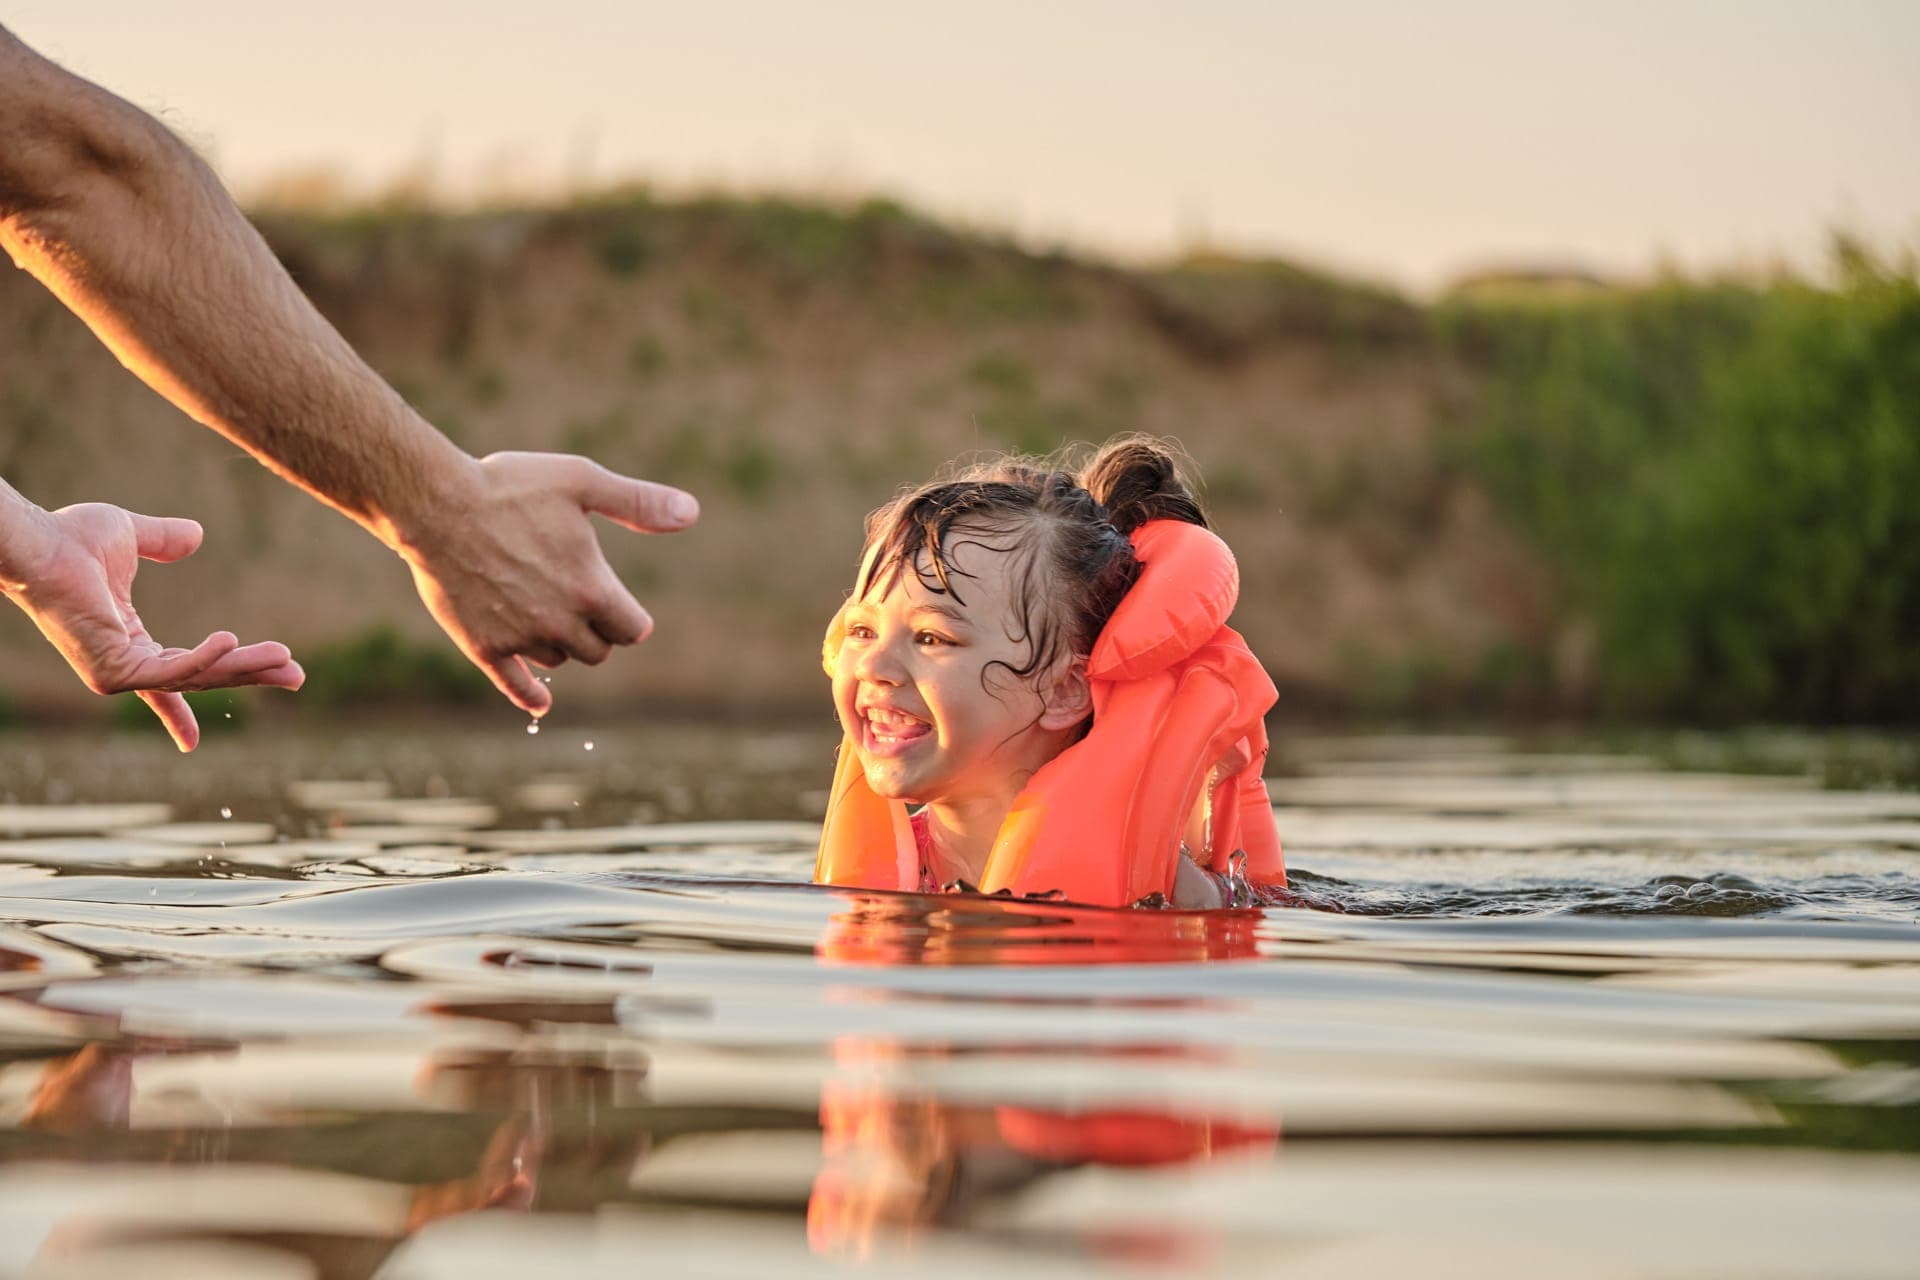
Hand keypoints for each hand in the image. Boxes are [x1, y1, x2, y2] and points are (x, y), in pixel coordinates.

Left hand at [3, 503, 303, 750]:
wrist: (39, 543)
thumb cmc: (69, 539)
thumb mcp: (131, 536)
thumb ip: (164, 541)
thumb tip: (198, 536)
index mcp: (125, 641)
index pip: (165, 680)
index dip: (179, 711)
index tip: (191, 744)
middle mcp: (121, 665)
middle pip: (199, 678)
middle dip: (250, 676)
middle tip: (296, 675)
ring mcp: (117, 673)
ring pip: (195, 677)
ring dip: (244, 668)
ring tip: (284, 658)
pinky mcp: (115, 671)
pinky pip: (173, 672)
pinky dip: (206, 659)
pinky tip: (233, 640)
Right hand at [395, 452, 698, 714]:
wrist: (435, 505)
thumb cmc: (511, 486)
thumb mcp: (582, 482)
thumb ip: (638, 503)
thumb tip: (691, 513)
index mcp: (592, 589)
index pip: (632, 630)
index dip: (626, 617)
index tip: (616, 604)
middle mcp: (560, 622)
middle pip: (598, 651)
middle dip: (596, 631)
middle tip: (579, 603)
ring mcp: (521, 638)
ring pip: (558, 659)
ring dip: (559, 643)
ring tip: (542, 608)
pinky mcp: (484, 646)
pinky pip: (515, 685)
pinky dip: (530, 696)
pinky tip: (542, 702)